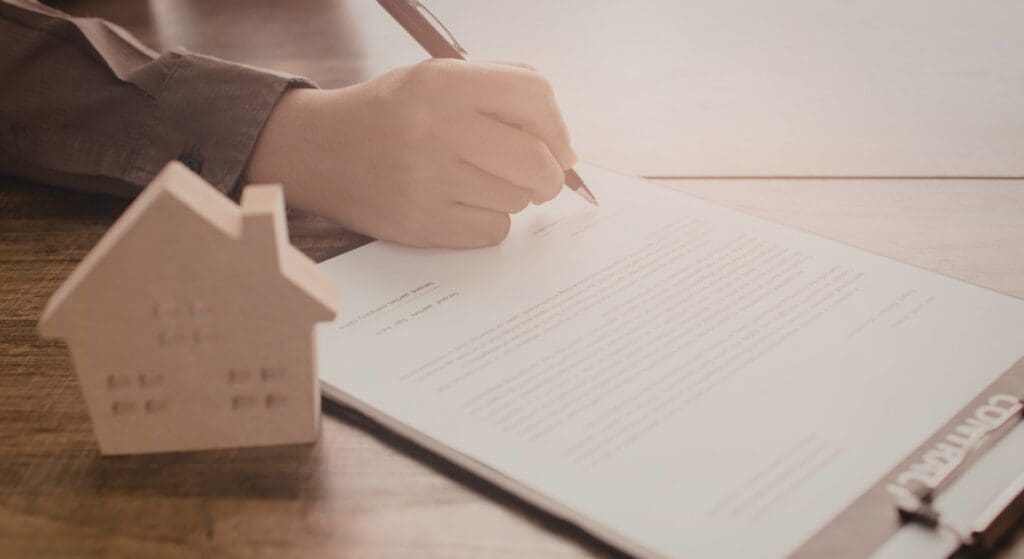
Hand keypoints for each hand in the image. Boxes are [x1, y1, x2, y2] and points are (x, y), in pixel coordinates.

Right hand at [244, 59, 576, 247]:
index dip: (559, 127)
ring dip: (513, 196)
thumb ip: (500, 91)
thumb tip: (563, 143)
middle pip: (537, 160)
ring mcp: (428, 180)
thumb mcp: (438, 78)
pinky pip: (493, 231)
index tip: (558, 146)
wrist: (320, 150)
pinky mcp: (421, 224)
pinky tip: (462, 205)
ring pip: (517, 200)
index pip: (535, 97)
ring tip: (481, 183)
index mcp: (445, 83)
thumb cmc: (393, 114)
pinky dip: (489, 222)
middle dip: (551, 175)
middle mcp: (437, 128)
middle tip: (542, 178)